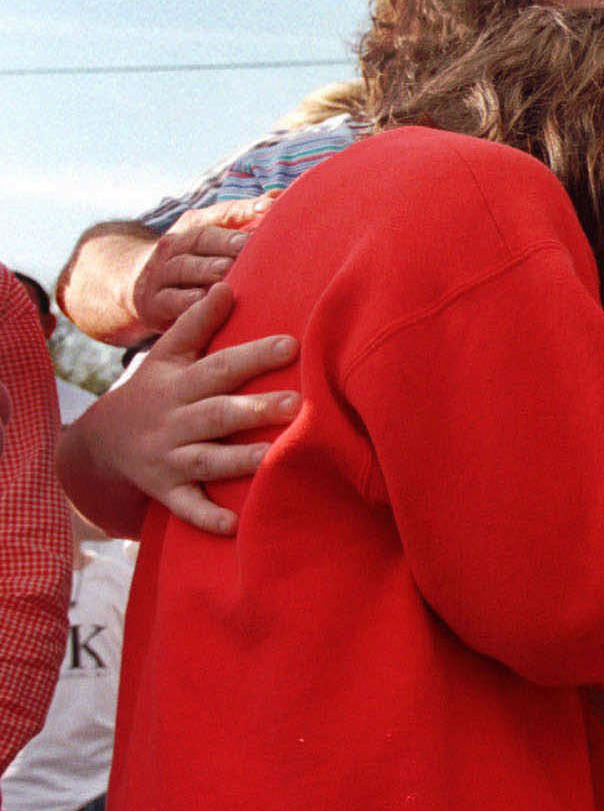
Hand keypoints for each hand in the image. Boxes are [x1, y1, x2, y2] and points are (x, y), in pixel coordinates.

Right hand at [61, 283, 298, 535]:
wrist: (99, 443)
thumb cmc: (151, 391)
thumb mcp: (166, 355)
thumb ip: (197, 323)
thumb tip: (228, 285)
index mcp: (179, 384)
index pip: (220, 367)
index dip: (253, 355)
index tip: (291, 344)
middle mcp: (175, 420)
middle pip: (217, 413)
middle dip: (254, 408)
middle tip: (297, 402)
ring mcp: (169, 458)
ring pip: (207, 459)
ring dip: (240, 459)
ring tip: (275, 455)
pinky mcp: (166, 490)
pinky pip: (187, 507)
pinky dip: (208, 517)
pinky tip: (235, 525)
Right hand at [129, 197, 270, 336]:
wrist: (140, 287)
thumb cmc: (194, 260)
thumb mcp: (211, 237)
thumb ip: (243, 219)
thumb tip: (279, 195)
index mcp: (194, 227)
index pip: (220, 214)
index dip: (243, 209)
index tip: (268, 207)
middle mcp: (176, 245)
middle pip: (201, 238)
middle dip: (225, 241)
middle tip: (246, 244)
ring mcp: (162, 273)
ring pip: (183, 268)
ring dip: (205, 269)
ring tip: (226, 270)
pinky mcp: (155, 302)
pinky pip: (169, 300)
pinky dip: (184, 301)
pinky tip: (201, 300)